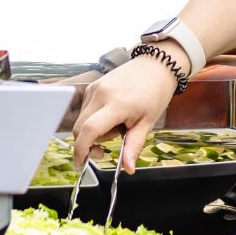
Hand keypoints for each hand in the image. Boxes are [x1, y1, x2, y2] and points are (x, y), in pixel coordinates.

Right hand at [70, 50, 178, 173]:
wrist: (156, 66)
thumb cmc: (155, 92)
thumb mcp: (148, 122)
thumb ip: (134, 146)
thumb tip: (128, 169)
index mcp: (117, 104)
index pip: (89, 130)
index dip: (81, 150)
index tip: (82, 163)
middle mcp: (101, 94)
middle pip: (79, 128)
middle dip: (88, 144)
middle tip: (106, 149)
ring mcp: (95, 88)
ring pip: (81, 120)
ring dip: (93, 131)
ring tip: (116, 126)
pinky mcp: (92, 85)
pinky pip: (85, 109)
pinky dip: (93, 119)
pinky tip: (111, 116)